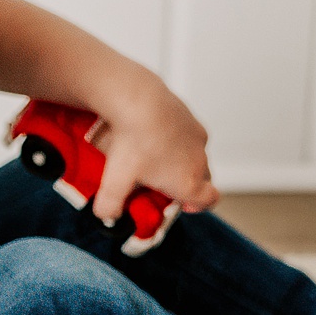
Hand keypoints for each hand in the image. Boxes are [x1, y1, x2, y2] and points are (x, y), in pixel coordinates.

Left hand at [92, 80, 216, 223]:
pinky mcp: (190, 116)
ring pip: (196, 155)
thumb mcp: (114, 182)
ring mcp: (197, 137)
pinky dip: (177, 138)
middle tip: (159, 182)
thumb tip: (106, 215)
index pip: (209, 200)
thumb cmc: (131, 142)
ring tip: (154, 156)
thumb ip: (109, 207)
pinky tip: (154, 134)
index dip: (198, 205)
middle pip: (203, 179)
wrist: (137, 99)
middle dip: (186, 184)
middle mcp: (200, 160)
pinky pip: (188, 134)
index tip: (180, 203)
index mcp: (188, 182)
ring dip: (182, 160)